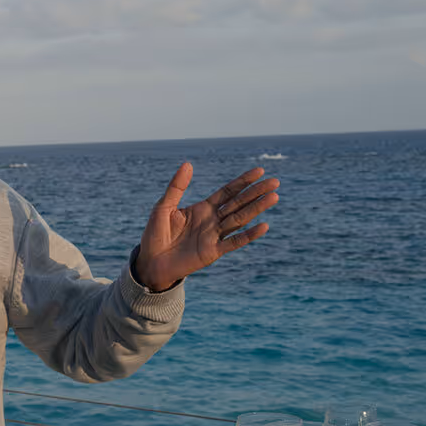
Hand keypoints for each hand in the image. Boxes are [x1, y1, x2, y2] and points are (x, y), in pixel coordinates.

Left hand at [133, 163, 277, 291]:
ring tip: (274, 197)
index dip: (243, 181)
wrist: (150, 262)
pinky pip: (234, 242)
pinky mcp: (213, 252)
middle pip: (239, 203)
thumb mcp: (163, 207)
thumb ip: (177, 187)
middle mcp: (212, 220)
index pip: (228, 192)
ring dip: (257, 208)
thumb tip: (188, 163)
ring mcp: (214, 236)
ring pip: (240, 219)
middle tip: (275, 182)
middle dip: (256, 192)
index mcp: (202, 208)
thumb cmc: (155, 234)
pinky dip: (248, 235)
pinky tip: (263, 226)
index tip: (260, 171)